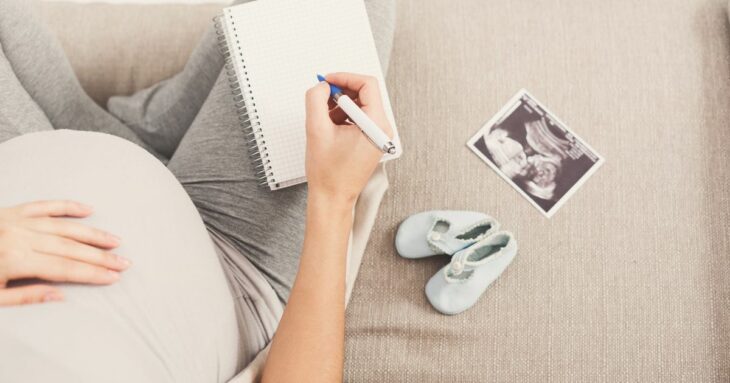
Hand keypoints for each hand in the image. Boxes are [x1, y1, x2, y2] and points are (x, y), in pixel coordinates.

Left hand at [0, 200, 129, 305]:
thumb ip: (23, 298)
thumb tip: (59, 296)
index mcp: (13, 260)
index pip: (63, 268)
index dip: (91, 273)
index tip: (113, 277)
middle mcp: (18, 237)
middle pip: (69, 248)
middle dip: (100, 256)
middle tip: (123, 262)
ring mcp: (16, 221)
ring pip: (63, 226)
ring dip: (92, 234)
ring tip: (114, 241)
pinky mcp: (11, 211)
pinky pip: (44, 205)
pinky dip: (67, 206)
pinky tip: (87, 210)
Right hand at [304, 72, 393, 204]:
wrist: (332, 197)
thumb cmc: (328, 172)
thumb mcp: (315, 129)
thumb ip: (316, 99)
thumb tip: (322, 85)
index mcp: (376, 125)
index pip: (367, 85)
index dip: (345, 77)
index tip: (327, 81)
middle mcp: (383, 129)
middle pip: (365, 94)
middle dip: (341, 92)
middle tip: (322, 97)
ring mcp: (380, 136)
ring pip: (361, 105)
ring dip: (340, 105)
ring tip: (324, 119)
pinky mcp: (373, 140)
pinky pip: (360, 118)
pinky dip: (344, 116)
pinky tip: (330, 127)